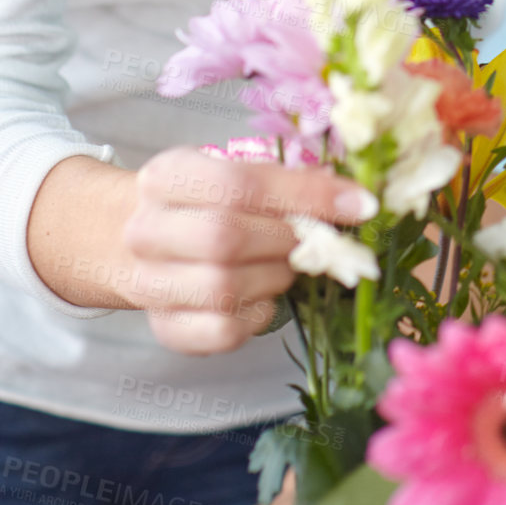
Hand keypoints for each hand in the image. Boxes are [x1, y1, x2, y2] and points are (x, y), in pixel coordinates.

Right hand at [121, 146, 376, 353]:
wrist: (147, 244)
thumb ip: (286, 181)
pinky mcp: (165, 329)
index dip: (306, 195)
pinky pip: (225, 331)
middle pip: (226, 238)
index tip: (359, 204)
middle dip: (286, 239)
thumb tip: (352, 198)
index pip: (239, 184)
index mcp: (166, 176)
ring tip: (282, 262)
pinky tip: (262, 293)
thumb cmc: (206, 203)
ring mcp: (149, 284)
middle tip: (311, 238)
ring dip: (275, 276)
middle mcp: (146, 230)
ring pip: (226, 288)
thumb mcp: (236, 173)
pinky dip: (259, 313)